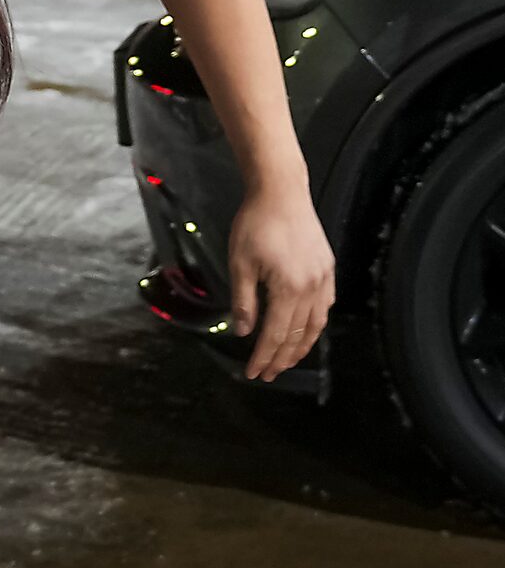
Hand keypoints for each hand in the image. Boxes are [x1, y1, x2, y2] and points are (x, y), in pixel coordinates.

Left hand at [227, 179, 335, 380]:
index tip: (253, 373)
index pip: (276, 334)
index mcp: (289, 289)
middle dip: (282, 358)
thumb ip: (243, 301)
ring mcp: (324, 280)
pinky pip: (324, 307)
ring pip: (316, 325)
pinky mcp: (328, 270)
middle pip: (298, 335)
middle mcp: (312, 289)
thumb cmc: (255, 225)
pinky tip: (306, 331)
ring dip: (301, 346)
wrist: (282, 193)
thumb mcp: (240, 262)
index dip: (264, 357)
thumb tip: (243, 332)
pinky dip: (315, 325)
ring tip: (286, 361)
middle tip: (268, 374)